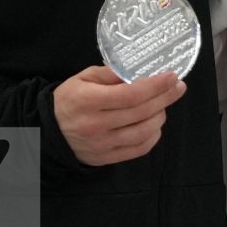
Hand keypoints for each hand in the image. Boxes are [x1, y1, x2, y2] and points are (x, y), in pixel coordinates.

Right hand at [52, 66, 186, 165]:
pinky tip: (155, 125)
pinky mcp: (106, 158)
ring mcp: (101, 144)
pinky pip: (138, 149)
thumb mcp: (83, 78)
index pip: (130, 95)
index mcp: (87, 101)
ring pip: (142, 132)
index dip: (155, 85)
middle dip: (164, 97)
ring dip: (160, 116)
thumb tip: (138, 68)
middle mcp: (95, 124)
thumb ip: (110, 73)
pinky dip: (153, 136)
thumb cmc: (69, 100)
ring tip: (163, 105)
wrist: (48, 131)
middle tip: (178, 87)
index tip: (172, 76)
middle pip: (140, 112)